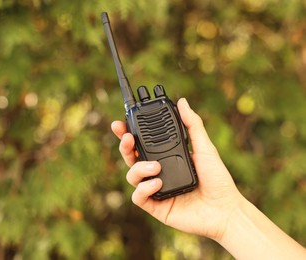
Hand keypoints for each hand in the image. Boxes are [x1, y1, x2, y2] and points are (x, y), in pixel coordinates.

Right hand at [111, 98, 243, 239]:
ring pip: (132, 175)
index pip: (142, 143)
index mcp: (166, 157)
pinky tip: (157, 183)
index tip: (121, 123)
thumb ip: (192, 124)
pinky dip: (143, 188)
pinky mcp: (155, 206)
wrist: (225, 209)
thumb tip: (183, 101)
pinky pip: (138, 197)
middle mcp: (157, 172)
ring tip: (155, 167)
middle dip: (124, 146)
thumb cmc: (217, 179)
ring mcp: (155, 189)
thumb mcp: (204, 147)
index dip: (128, 133)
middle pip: (131, 157)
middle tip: (127, 138)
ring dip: (138, 168)